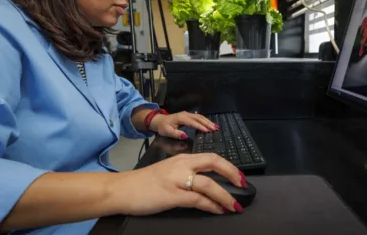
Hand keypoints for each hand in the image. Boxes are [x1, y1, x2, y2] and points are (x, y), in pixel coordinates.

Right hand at [110, 153, 246, 215]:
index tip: (239, 175)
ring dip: (225, 196)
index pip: (211, 156)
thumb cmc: (144, 183)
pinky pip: (198, 200)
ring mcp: (177, 179)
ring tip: (234, 205)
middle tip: (243, 185)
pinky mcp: (171, 195)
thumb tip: (207, 186)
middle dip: (232, 173)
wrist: (122, 189)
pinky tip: (217, 210)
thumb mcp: (168, 172)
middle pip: (214, 162)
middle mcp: (182, 165)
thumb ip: (186, 174)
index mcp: (182, 158)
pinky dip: (211, 205)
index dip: (228, 166)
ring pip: (208, 184)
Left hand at [150, 111, 218, 139]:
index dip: (200, 126)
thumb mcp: (167, 132)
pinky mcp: (189, 116)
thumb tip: (185, 136)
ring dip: (208, 121)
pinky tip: (210, 124)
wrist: (159, 121)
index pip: (193, 122)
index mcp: (181, 118)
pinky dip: (205, 120)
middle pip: (199, 118)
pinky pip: (199, 117)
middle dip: (207, 123)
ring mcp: (188, 114)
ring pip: (200, 117)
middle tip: (215, 129)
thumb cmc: (163, 127)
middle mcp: (186, 115)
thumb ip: (176, 134)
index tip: (207, 131)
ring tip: (215, 127)